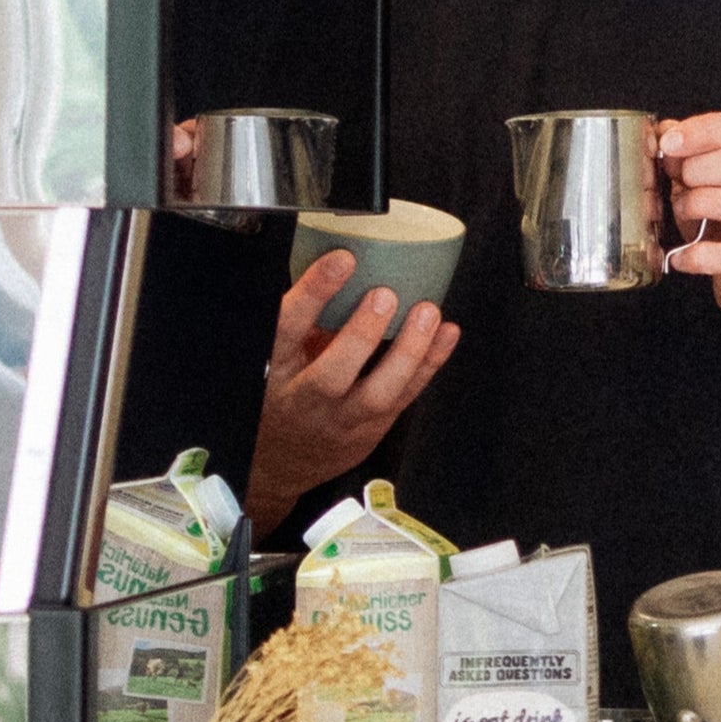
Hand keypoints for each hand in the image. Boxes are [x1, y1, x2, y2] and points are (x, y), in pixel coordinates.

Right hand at [244, 252, 456, 535]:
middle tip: (385, 295)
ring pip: (378, 393)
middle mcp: (305, 400)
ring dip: (409, 351)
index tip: (341, 260)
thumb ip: (304, 321)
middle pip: (331, 374)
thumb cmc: (280, 393)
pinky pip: (405, 397)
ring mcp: (341, 421)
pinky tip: (446, 334)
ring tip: (428, 311)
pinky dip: (429, 364)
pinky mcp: (371, 431)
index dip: (312, 294)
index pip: (286, 329)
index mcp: (275, 370)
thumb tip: (343, 264)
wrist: (278, 462)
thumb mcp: (276, 356)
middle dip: (361, 335)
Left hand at [657, 107, 720, 330]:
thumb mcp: (716, 179)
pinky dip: (700, 256)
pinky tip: (680, 256)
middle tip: (679, 181)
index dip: (706, 129)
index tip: (671, 143)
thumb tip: (664, 131)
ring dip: (702, 204)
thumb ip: (692, 153)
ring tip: (683, 211)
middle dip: (699, 168)